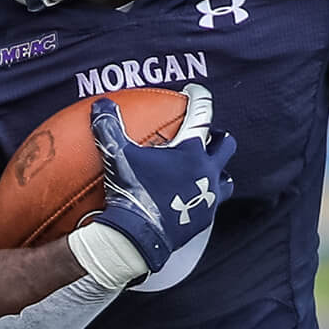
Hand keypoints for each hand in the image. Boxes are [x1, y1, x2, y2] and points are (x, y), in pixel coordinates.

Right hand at [86, 82, 235, 274]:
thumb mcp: (117, 155)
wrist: (138, 236)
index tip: (193, 92)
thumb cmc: (131, 191)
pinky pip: (213, 203)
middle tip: (207, 135)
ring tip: (205, 169)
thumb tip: (101, 103)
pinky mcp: (204, 217)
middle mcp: (206, 171)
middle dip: (218, 136)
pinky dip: (205, 197)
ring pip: (226, 178)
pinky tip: (192, 197)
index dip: (199, 97)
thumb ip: (109, 126)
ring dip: (218, 170)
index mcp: (190, 150)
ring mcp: (208, 196)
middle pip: (226, 145)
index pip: (202, 114)